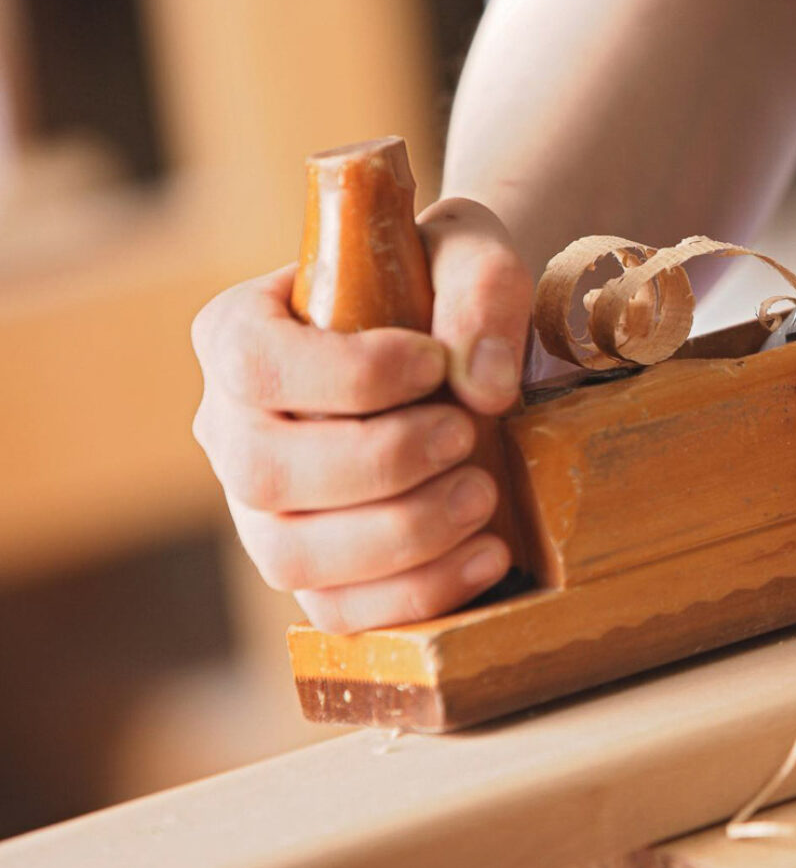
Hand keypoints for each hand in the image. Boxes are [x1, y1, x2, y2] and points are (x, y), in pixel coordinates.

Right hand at [191, 199, 533, 631]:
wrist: (467, 352)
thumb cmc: (447, 291)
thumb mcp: (470, 255)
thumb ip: (479, 292)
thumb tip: (482, 387)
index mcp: (239, 334)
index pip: (256, 364)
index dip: (348, 374)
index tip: (432, 363)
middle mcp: (232, 428)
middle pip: (264, 471)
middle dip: (380, 462)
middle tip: (465, 433)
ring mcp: (262, 510)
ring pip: (291, 556)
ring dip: (401, 536)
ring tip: (484, 494)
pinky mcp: (314, 571)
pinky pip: (339, 612)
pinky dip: (419, 593)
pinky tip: (491, 553)